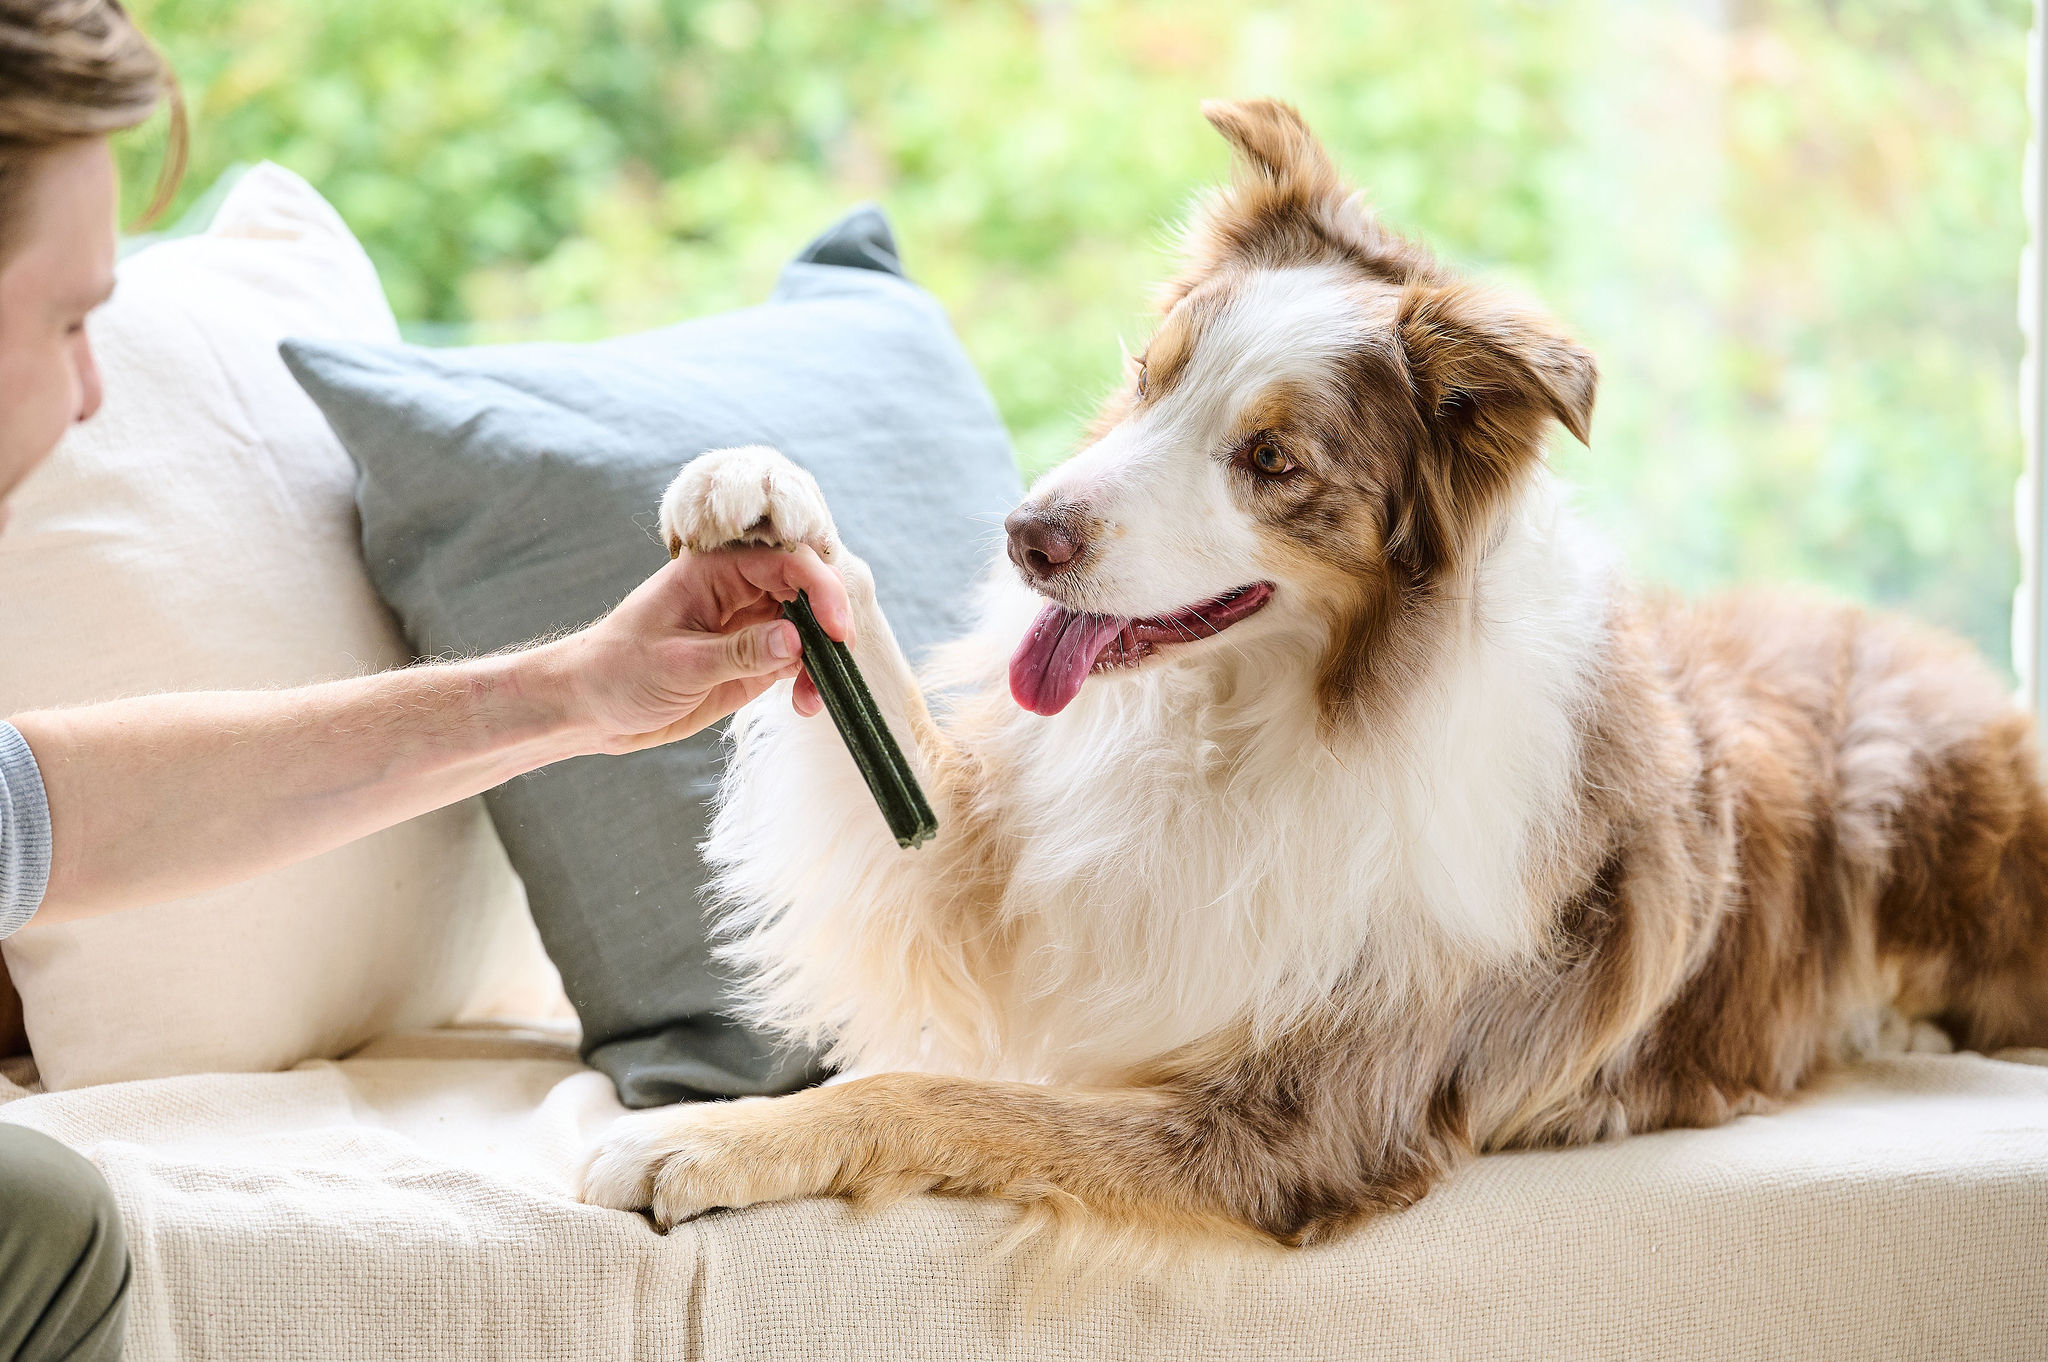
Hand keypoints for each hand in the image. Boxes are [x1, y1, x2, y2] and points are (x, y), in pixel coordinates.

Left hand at [538, 545, 855, 754]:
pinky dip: (809, 681)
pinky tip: (805, 705)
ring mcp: (748, 626)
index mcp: (716, 572)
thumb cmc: (618, 672)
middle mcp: (739, 592)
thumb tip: (798, 641)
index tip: (836, 630)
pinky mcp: (751, 660)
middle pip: (807, 591)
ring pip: (807, 629)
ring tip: (815, 697)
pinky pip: (796, 662)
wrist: (589, 708)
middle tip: (837, 663)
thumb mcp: (679, 664)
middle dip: (829, 625)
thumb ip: (741, 652)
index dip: (821, 589)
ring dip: (822, 660)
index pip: (786, 563)